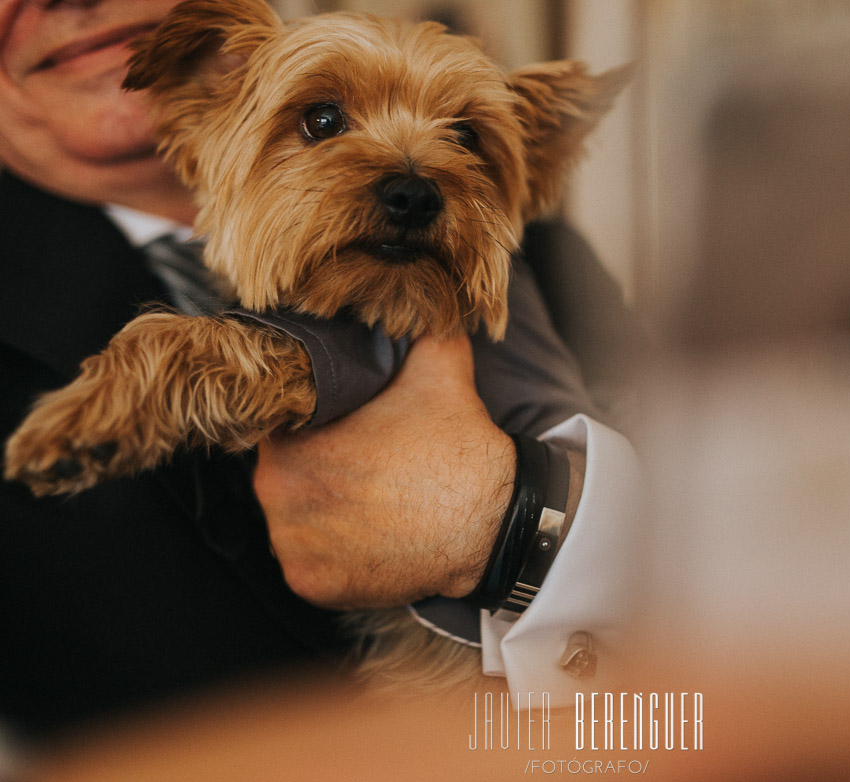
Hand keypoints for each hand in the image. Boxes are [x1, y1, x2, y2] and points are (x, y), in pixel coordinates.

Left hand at [253, 335, 514, 610]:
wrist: (491, 520)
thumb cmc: (457, 444)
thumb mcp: (438, 362)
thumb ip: (412, 324)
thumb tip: (410, 291)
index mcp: (289, 440)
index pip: (282, 426)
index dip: (314, 425)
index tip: (346, 430)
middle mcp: (275, 497)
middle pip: (283, 475)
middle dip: (315, 468)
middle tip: (362, 465)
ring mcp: (291, 548)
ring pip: (293, 521)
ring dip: (320, 513)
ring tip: (368, 502)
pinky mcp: (311, 587)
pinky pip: (309, 564)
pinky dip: (334, 555)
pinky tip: (370, 537)